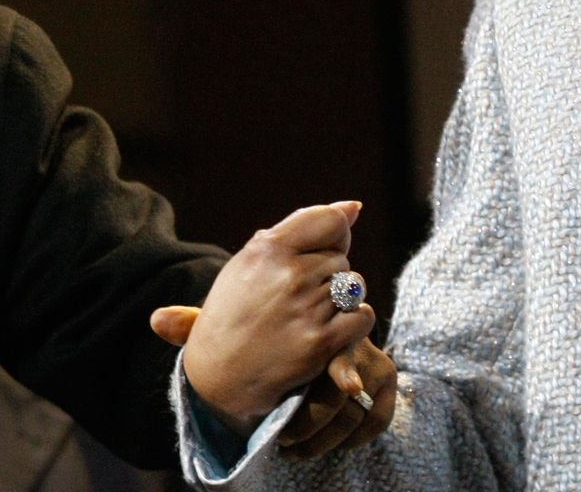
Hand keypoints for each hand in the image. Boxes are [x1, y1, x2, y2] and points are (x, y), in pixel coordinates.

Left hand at [148, 310, 394, 454]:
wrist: (311, 331)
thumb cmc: (264, 332)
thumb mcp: (236, 327)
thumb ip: (200, 325)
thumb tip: (155, 319)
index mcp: (311, 313)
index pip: (326, 340)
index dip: (331, 368)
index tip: (324, 390)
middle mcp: (347, 335)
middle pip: (342, 385)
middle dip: (314, 420)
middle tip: (284, 441)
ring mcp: (372, 360)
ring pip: (358, 409)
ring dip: (325, 438)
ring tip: (291, 448)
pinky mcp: (385, 385)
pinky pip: (375, 420)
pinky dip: (349, 440)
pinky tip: (314, 448)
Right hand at [149, 202, 375, 437]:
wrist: (218, 372)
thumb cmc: (236, 310)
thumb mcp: (251, 261)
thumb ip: (300, 229)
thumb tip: (354, 207)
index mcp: (267, 248)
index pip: (330, 221)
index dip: (329, 238)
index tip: (313, 256)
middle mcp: (288, 274)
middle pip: (341, 260)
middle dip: (327, 276)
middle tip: (296, 298)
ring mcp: (306, 309)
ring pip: (354, 288)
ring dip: (339, 302)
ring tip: (308, 315)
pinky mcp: (322, 342)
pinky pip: (362, 318)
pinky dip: (351, 326)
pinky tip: (326, 332)